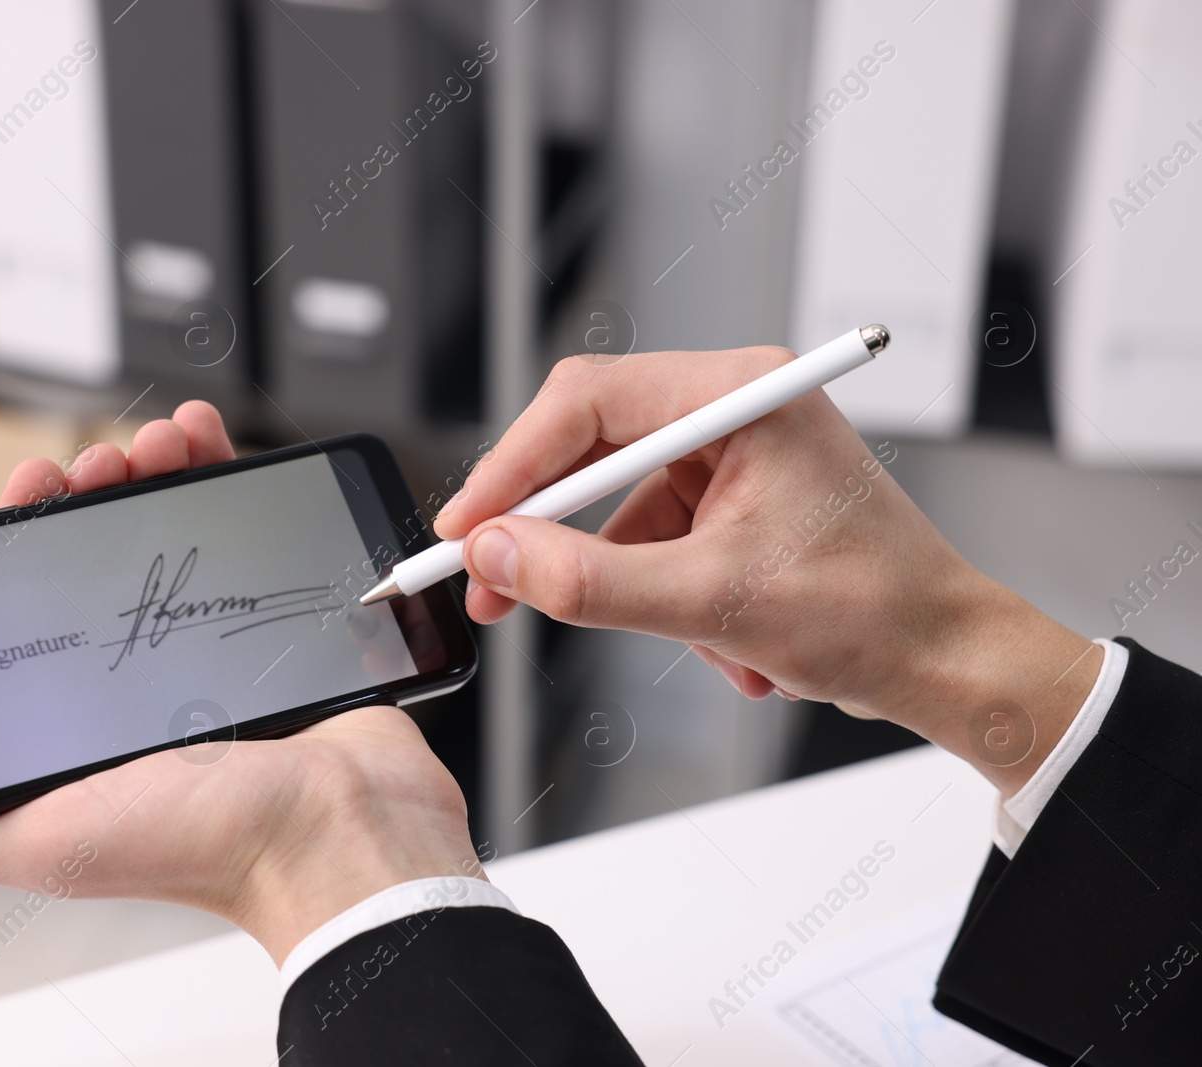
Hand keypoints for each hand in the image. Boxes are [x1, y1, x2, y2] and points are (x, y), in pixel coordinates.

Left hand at [0, 401, 482, 963]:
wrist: (340, 827)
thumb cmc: (209, 842)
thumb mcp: (58, 847)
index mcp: (93, 721)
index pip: (40, 605)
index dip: (24, 541)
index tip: (30, 494)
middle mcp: (150, 681)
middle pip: (104, 557)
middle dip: (90, 494)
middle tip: (98, 468)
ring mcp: (217, 644)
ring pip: (170, 530)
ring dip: (152, 469)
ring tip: (156, 445)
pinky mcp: (281, 615)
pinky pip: (244, 524)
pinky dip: (217, 467)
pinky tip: (201, 434)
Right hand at [435, 349, 1100, 793]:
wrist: (945, 662)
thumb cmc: (875, 612)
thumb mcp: (713, 601)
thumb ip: (590, 580)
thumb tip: (500, 557)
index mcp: (740, 395)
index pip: (586, 403)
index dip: (511, 467)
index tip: (466, 528)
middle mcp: (734, 408)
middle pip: (592, 449)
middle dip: (551, 532)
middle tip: (495, 583)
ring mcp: (734, 454)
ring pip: (619, 506)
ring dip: (629, 582)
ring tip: (690, 635)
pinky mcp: (733, 500)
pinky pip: (654, 538)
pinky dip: (664, 597)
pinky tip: (722, 640)